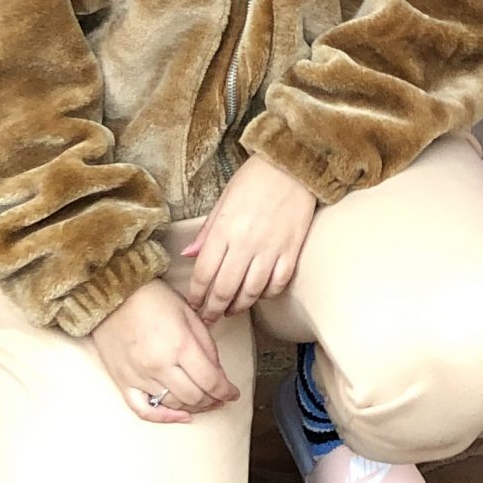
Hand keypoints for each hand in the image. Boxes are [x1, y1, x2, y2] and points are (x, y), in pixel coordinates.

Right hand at [91, 280, 239, 423]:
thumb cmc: (153, 298)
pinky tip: (179, 415)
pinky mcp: (123, 382)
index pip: (210, 380)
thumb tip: (217, 372)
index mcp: (180, 345)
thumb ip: (206, 344)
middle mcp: (160, 365)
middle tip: (220, 397)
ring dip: (193, 407)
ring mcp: (139, 377)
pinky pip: (143, 410)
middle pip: (194, 397)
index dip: (226, 391)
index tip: (233, 393)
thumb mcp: (189, 312)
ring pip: (173, 404)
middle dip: (212, 400)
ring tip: (204, 401)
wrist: (113, 295)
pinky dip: (163, 417)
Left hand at [184, 153, 317, 322]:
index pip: (204, 273)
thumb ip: (206, 231)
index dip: (196, 295)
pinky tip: (259, 294)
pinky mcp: (292, 250)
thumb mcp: (223, 200)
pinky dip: (267, 294)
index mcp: (224, 229)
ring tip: (231, 310)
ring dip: (238, 306)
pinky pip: (277, 283)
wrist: (293, 164)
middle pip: (225, 289)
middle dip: (213, 309)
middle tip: (209, 318)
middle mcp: (246, 243)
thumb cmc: (255, 178)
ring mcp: (271, 248)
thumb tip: (189, 254)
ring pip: (251, 292)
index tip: (194, 305)